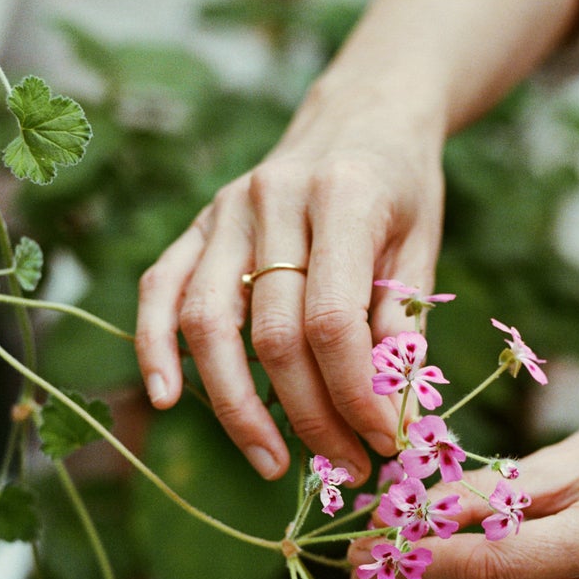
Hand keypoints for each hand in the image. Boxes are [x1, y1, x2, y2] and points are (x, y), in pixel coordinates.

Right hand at [133, 76, 446, 481]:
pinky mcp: (195, 225)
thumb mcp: (422, 245)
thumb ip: (402, 324)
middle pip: (272, 333)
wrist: (360, 114)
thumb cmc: (400, 187)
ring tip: (270, 460)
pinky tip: (166, 397)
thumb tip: (391, 414)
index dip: (354, 393)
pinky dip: (155, 347)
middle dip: (307, 414)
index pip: (333, 320)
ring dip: (236, 404)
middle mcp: (273, 200)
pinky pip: (160, 290)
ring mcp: (224, 210)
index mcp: (343, 197)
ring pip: (208, 323)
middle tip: (343, 464)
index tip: (381, 440)